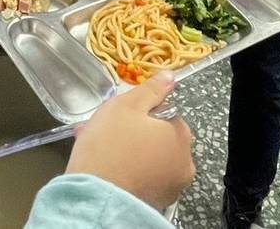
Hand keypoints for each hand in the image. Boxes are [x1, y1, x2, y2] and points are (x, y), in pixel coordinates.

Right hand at [65, 71, 195, 210]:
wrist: (96, 195)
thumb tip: (169, 77)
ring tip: (96, 145)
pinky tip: (104, 164)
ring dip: (127, 149)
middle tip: (104, 128)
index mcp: (180, 136)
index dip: (141, 111)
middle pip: (157, 137)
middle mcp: (183, 163)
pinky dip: (127, 169)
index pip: (166, 113)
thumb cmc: (111, 144)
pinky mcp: (154, 202)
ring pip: (147, 158)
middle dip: (132, 131)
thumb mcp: (127, 106)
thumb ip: (151, 90)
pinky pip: (141, 177)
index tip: (119, 114)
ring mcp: (170, 186)